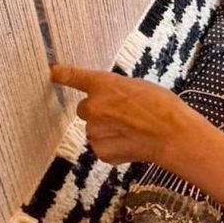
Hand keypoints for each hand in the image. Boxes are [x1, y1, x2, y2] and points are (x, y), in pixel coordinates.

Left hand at [51, 63, 197, 167]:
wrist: (172, 134)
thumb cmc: (161, 105)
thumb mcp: (137, 87)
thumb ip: (115, 91)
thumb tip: (108, 100)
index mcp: (104, 84)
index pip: (75, 77)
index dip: (62, 74)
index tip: (51, 71)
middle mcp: (93, 107)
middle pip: (86, 108)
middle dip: (99, 111)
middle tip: (123, 114)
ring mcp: (95, 131)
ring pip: (95, 129)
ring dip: (107, 129)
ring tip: (132, 129)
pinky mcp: (100, 151)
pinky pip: (101, 145)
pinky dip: (113, 145)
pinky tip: (131, 142)